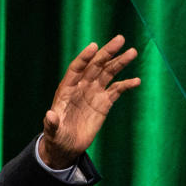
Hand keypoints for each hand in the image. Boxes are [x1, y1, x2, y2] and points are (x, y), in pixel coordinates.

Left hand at [38, 35, 139, 168]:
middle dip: (107, 52)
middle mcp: (81, 87)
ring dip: (119, 62)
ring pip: (107, 73)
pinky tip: (136, 81)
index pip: (76, 69)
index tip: (94, 46)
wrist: (66, 146)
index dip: (84, 58)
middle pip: (95, 65)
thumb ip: (51, 123)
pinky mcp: (104, 103)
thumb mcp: (52, 132)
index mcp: (66, 90)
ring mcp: (93, 93)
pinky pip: (116, 90)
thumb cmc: (56, 138)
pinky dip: (126, 85)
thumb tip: (50, 115)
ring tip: (132, 52)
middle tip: (120, 39)